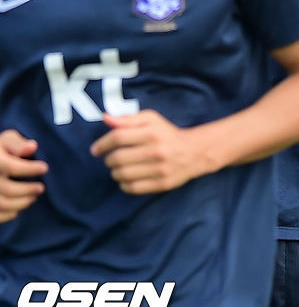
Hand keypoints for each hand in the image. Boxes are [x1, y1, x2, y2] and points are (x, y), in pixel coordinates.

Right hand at [0, 130, 47, 222]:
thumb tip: (32, 147)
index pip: (12, 166)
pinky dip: (8, 214)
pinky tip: (17, 209)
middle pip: (9, 189)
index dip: (30, 169)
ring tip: (33, 197)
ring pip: (3, 204)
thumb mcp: (7, 140)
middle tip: (41, 188)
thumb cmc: (0, 149)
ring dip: (21, 203)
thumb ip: (18, 143)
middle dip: (28, 190)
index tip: (45, 168)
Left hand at [90, 110, 207, 194]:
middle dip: (108, 160)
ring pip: (123, 175)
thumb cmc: (167, 133)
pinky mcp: (161, 184)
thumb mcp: (151, 119)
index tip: (96, 150)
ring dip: (115, 172)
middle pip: (118, 158)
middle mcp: (156, 150)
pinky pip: (133, 188)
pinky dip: (124, 184)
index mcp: (151, 132)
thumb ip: (127, 119)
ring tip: (118, 168)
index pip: (118, 137)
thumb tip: (106, 118)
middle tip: (110, 159)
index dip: (102, 144)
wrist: (193, 151)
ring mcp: (159, 169)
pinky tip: (127, 178)